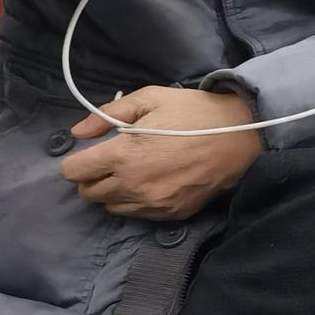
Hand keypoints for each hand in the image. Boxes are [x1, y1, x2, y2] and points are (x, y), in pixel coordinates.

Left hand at [61, 87, 260, 219]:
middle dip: (89, 177)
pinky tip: (146, 182)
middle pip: (88, 193)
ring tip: (127, 171)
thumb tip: (77, 132)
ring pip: (110, 208)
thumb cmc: (191, 113)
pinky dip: (133, 202)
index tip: (85, 153)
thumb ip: (106, 115)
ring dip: (110, 191)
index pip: (75, 172)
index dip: (75, 161)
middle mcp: (134, 185)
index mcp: (124, 155)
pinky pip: (137, 215)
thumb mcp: (147, 99)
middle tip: (105, 161)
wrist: (239, 138)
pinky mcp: (172, 214)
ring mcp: (154, 204)